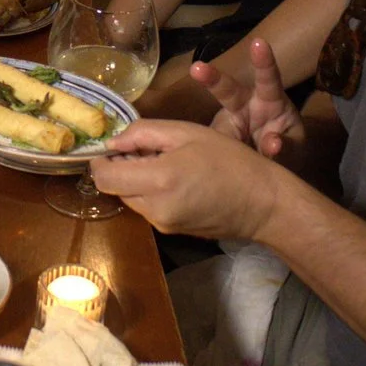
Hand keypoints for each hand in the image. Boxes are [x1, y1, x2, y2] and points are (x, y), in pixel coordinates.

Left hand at [88, 119, 290, 242]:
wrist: (263, 203)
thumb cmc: (230, 161)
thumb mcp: (187, 133)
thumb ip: (143, 134)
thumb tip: (112, 143)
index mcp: (157, 180)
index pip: (104, 177)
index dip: (102, 161)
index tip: (117, 147)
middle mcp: (154, 208)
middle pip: (116, 188)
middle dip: (123, 168)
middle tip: (150, 151)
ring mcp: (162, 224)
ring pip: (131, 199)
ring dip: (138, 181)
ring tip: (168, 164)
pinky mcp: (172, 232)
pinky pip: (149, 209)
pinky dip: (152, 193)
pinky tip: (177, 181)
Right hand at [188, 36, 306, 157]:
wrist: (273, 170)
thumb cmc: (286, 148)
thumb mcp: (294, 148)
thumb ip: (286, 146)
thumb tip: (272, 143)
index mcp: (270, 100)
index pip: (268, 78)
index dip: (264, 61)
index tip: (259, 43)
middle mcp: (245, 106)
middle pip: (228, 90)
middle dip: (212, 78)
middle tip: (197, 69)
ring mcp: (227, 125)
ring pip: (216, 123)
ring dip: (204, 132)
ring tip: (200, 141)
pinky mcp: (216, 142)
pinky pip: (212, 148)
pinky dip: (212, 157)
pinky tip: (212, 168)